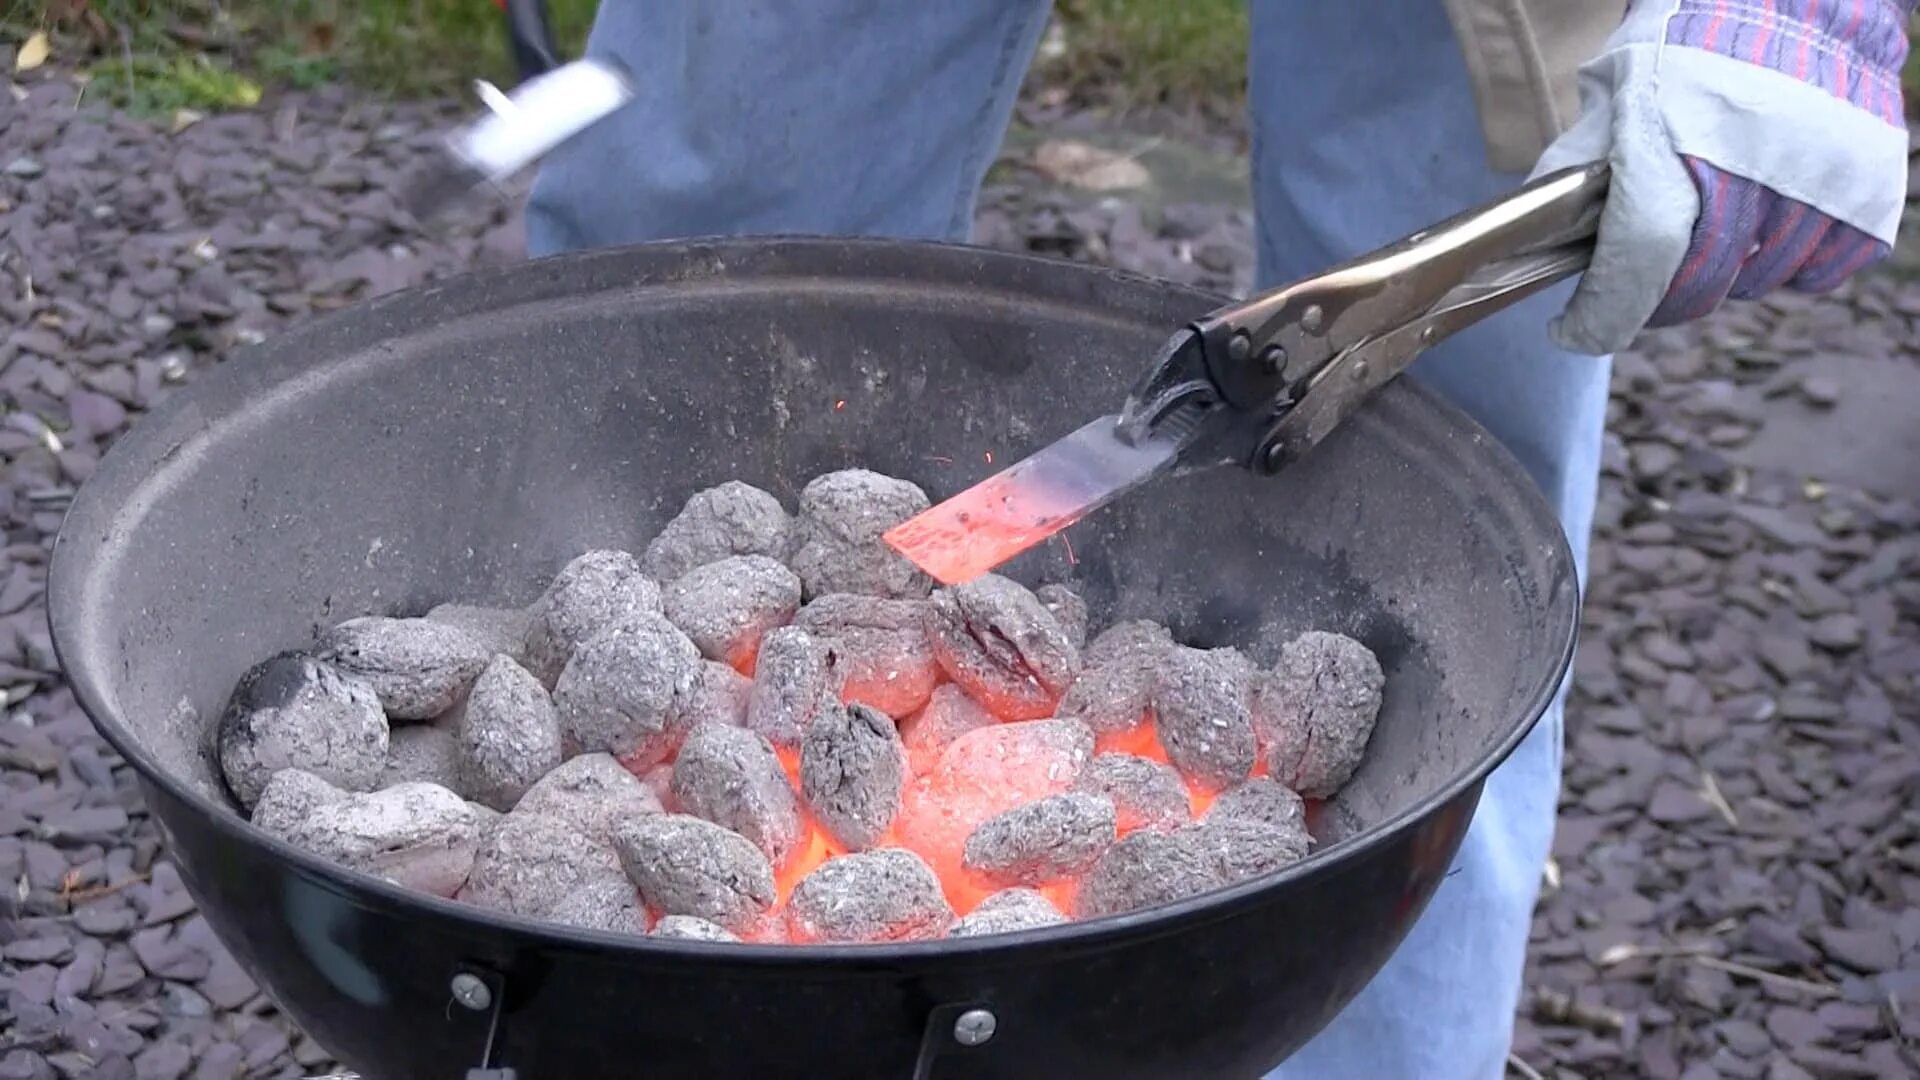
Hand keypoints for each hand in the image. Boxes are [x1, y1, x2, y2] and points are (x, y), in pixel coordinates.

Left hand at [1533, 0, 1913, 354]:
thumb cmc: (1691, 43)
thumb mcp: (1615, 93)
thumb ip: (1577, 169)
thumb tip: (1536, 235)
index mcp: (1674, 147)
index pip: (1638, 263)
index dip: (1600, 315)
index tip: (1573, 329)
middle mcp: (1750, 172)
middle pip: (1695, 286)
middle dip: (1656, 299)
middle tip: (1640, 285)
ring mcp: (1815, 183)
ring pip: (1756, 281)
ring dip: (1726, 274)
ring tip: (1713, 228)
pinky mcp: (1866, 190)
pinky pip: (1822, 270)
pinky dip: (1793, 266)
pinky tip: (1768, 229)